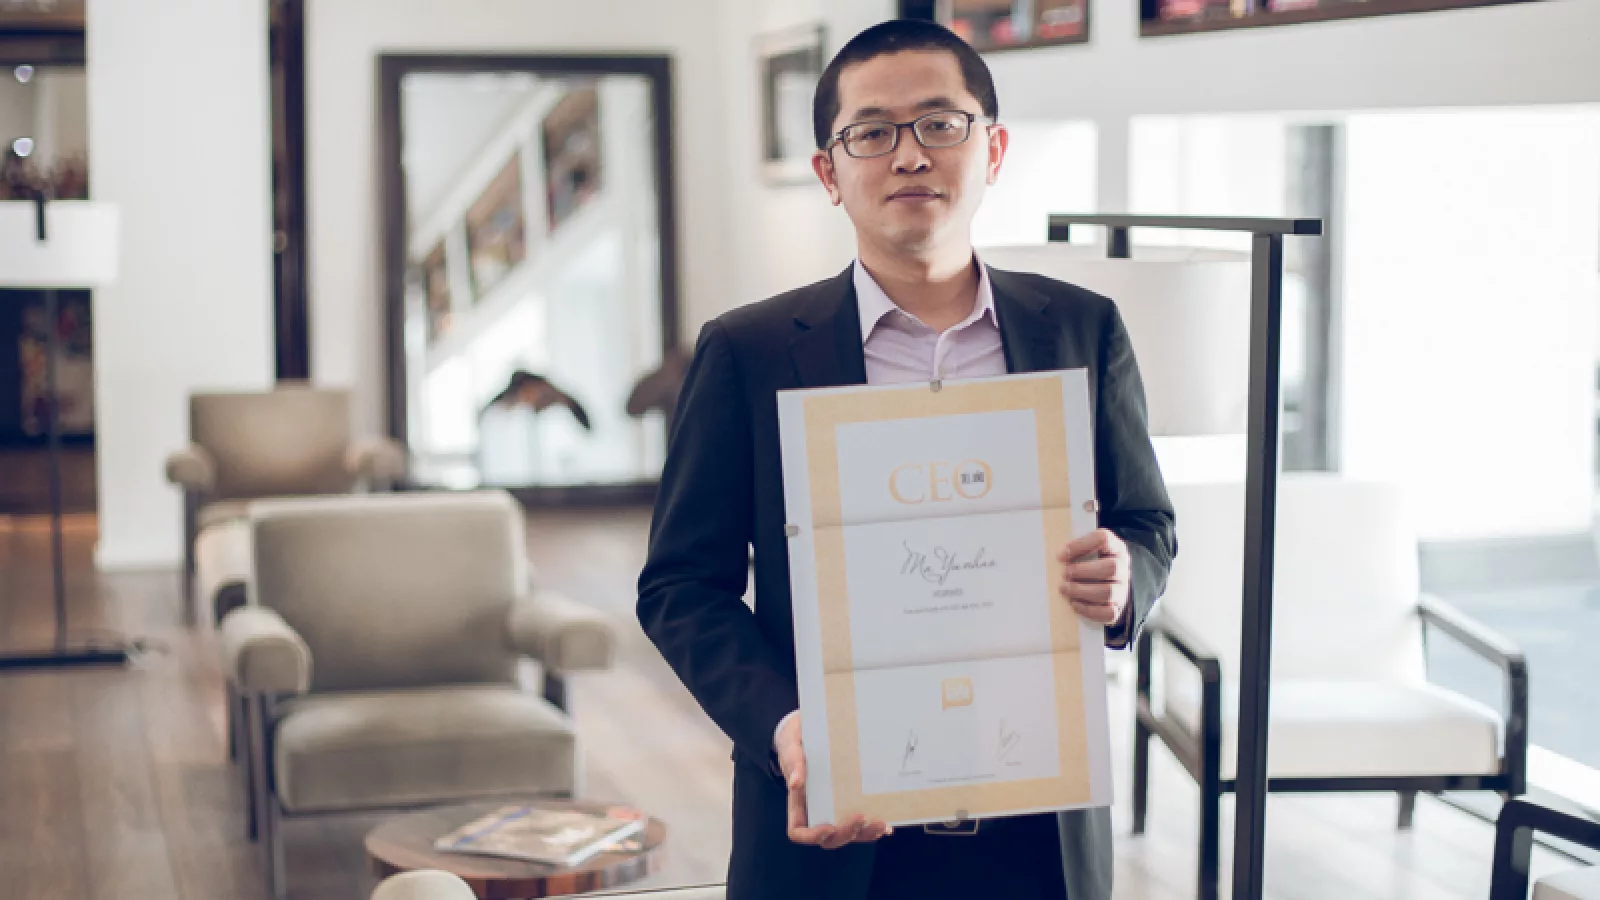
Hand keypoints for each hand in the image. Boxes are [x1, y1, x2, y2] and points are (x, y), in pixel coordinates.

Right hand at [777, 714, 891, 847]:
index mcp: (798, 801)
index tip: (829, 828)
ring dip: (865, 833)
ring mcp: (835, 806)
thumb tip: (796, 783)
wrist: (807, 728)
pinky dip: (872, 824)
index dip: (812, 836)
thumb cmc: (795, 739)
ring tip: (882, 824)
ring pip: (849, 832)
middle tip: (862, 818)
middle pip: (829, 837)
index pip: (799, 830)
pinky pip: (861, 818)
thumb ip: (792, 760)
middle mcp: (817, 809)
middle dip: (847, 833)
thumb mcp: (790, 744)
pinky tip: (887, 823)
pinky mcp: (850, 798)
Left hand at [1058, 528, 1130, 626]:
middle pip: (1110, 567)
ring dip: (1082, 591)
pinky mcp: (1118, 607)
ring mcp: (1122, 589)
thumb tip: (1058, 557)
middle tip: (1064, 573)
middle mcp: (1122, 567)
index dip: (1081, 545)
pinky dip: (1089, 610)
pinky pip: (1108, 612)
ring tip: (1064, 589)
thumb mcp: (1089, 550)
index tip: (1061, 555)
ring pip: (1108, 591)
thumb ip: (1077, 549)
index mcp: (1115, 547)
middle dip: (1083, 571)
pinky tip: (1074, 604)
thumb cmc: (1093, 563)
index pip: (1103, 539)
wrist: (1110, 584)